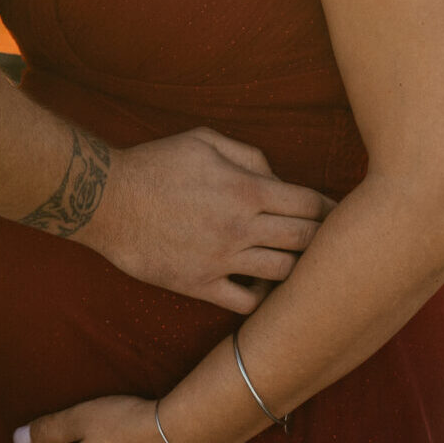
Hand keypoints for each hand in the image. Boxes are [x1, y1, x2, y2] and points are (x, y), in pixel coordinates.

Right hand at [73, 129, 328, 314]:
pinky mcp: (199, 285)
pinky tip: (258, 283)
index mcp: (246, 189)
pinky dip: (261, 295)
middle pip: (305, 240)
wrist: (105, 200)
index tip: (337, 213)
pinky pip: (247, 302)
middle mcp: (240, 227)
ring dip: (297, 267)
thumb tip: (277, 178)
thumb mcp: (204, 140)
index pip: (309, 204)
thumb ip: (249, 155)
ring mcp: (221, 260)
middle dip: (323, 238)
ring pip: (283, 273)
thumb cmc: (155, 163)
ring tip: (297, 263)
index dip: (330, 208)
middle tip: (329, 239)